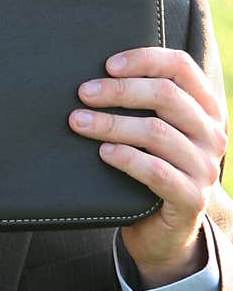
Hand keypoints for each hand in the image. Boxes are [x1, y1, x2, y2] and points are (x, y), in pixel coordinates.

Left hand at [68, 47, 227, 287]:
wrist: (163, 230)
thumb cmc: (151, 169)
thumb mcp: (154, 132)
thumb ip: (144, 104)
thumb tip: (95, 77)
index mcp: (206, 109)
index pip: (181, 67)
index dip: (144, 59)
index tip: (108, 65)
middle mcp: (211, 134)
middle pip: (166, 95)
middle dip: (119, 91)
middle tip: (84, 93)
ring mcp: (204, 167)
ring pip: (156, 132)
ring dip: (111, 124)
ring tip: (79, 122)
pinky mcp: (191, 198)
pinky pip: (156, 171)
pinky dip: (126, 158)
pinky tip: (103, 152)